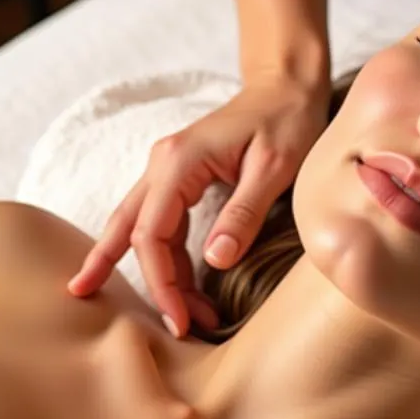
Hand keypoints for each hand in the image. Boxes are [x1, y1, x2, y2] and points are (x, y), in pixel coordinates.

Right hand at [68, 75, 329, 336]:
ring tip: (175, 317)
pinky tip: (167, 284)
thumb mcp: (274, 168)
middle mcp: (163, 165)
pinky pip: (158, 223)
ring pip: (141, 230)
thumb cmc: (287, 120)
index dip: (162, 283)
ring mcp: (168, 170)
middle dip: (142, 284)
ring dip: (154, 274)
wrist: (286, 87)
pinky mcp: (180, 178)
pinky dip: (162, 256)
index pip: (153, 235)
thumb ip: (244, 213)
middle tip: (161, 331)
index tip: (182, 321)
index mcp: (179, 162)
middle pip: (132, 233)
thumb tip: (216, 261)